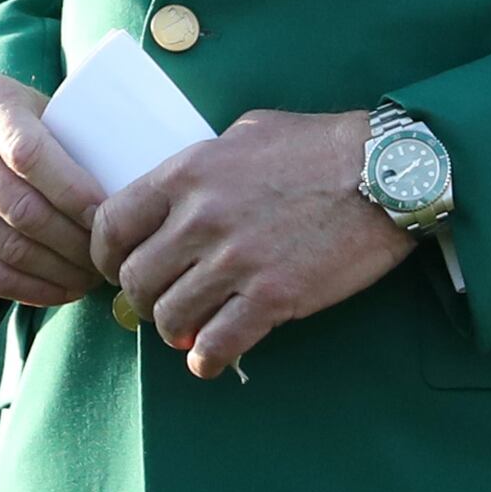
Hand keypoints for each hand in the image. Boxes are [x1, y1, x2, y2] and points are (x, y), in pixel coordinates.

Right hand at [0, 78, 103, 308]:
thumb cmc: (40, 130)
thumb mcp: (58, 112)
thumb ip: (93, 134)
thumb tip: (157, 183)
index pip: (29, 153)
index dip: (73, 192)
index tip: (111, 215)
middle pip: (20, 206)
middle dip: (73, 241)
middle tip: (110, 258)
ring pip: (5, 244)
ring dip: (57, 271)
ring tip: (93, 278)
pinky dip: (27, 290)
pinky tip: (61, 292)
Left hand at [88, 109, 406, 378]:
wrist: (385, 173)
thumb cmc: (319, 146)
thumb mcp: (246, 132)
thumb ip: (204, 164)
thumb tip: (180, 192)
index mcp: (186, 173)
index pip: (112, 223)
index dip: (104, 255)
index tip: (114, 268)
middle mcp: (201, 219)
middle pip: (136, 279)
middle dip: (140, 299)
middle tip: (156, 304)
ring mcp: (236, 261)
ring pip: (171, 317)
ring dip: (173, 330)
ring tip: (186, 330)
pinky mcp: (274, 297)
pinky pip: (219, 344)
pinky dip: (207, 359)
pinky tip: (209, 358)